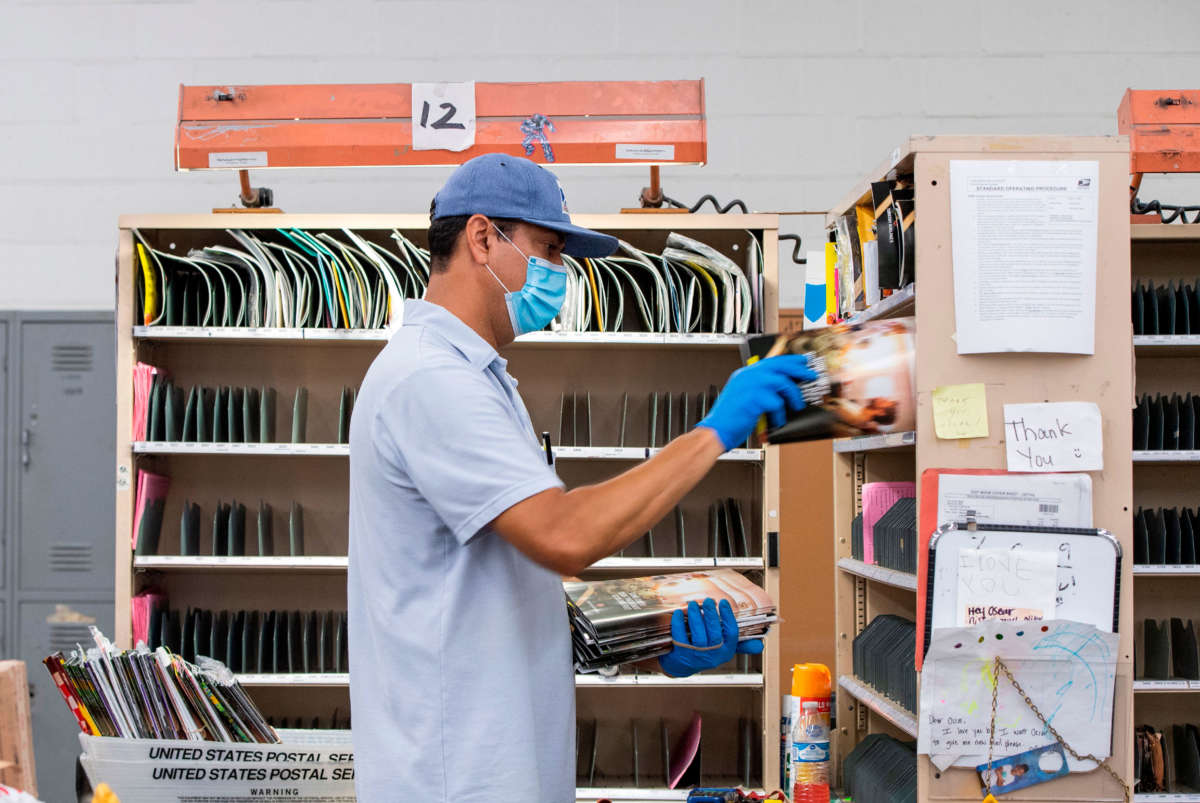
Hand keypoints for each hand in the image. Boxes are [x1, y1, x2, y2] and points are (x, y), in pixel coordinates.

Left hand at [658, 598, 762, 677]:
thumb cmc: (705, 652)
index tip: (723, 602)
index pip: (732, 634)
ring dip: (695, 617)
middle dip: (711, 615)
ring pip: (699, 635)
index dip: (729, 617)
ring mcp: (697, 656)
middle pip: (714, 634)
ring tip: (692, 604)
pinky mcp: (681, 655)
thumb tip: (760, 645)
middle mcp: (713, 656)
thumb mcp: (723, 650)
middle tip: (707, 600)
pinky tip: (679, 613)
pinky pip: (681, 637)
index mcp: (726, 651)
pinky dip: (679, 624)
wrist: (682, 666)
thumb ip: (740, 645)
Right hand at [696, 355, 816, 449]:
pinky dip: (780, 414)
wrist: (717, 430)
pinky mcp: (754, 399)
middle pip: (780, 365)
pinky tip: (776, 421)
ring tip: (796, 405)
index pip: (772, 360)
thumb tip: (785, 386)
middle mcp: (747, 375)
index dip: (790, 361)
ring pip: (782, 383)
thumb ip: (760, 388)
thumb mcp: (744, 396)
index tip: (803, 363)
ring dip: (793, 395)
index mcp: (745, 373)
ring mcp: (751, 386)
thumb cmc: (730, 417)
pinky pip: (777, 403)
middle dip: (799, 370)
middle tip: (810, 376)